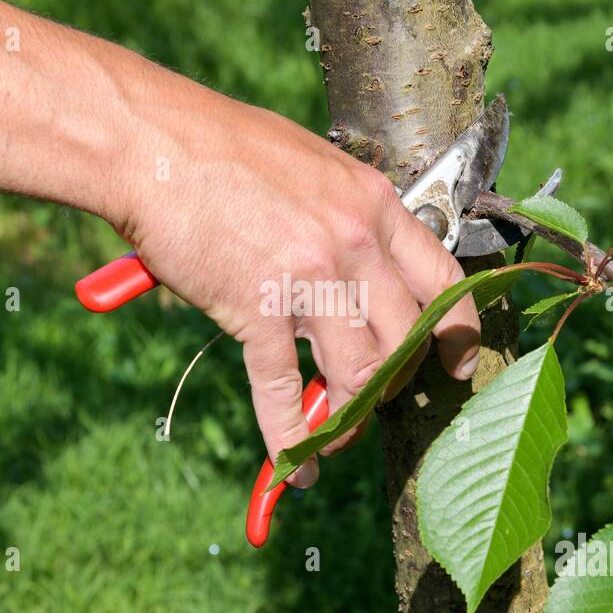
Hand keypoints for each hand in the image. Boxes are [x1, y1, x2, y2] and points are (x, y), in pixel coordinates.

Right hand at [112, 68, 480, 486]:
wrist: (154, 145)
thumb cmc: (224, 147)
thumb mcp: (314, 167)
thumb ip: (346, 216)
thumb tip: (362, 263)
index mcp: (373, 205)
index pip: (443, 281)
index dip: (458, 332)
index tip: (456, 362)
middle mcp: (354, 245)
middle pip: (404, 339)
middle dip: (394, 382)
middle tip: (375, 397)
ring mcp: (309, 280)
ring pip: (360, 374)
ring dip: (351, 417)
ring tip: (337, 433)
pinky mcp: (256, 309)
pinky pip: (283, 391)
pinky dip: (290, 439)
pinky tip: (295, 466)